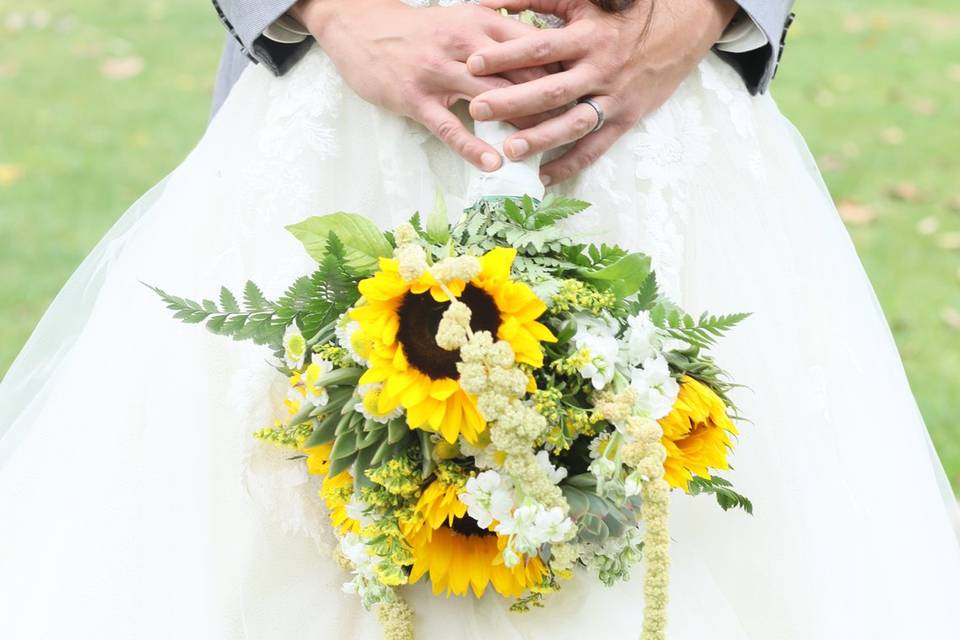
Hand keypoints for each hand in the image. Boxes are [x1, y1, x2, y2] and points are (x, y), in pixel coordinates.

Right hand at [292, 0, 554, 171]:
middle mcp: (466, 45)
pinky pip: (450, 126)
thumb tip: (547, 62)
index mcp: (483, 22)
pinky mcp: (417, 98)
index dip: (563, 73)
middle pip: (520, 76)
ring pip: (491, 100)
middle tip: (576, 128)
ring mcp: (440, 72)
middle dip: (551, 103)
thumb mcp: (466, 22)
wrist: (363, 28)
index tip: (587, 94)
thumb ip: (503, 39)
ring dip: (519, 127)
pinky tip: (492, 164)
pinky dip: (473, 146)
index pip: (535, 48)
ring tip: (543, 152)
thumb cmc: (423, 32)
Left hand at [466, 0, 738, 183]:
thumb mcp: (583, 2)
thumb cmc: (622, 15)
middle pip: (551, 89)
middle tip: (478, 110)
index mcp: (587, 36)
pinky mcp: (625, 119)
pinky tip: (543, 175)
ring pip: (573, 123)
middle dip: (512, 101)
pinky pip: (595, 146)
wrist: (682, 30)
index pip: (539, 47)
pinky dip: (570, 163)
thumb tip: (491, 2)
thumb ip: (538, 1)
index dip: (505, 55)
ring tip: (509, 150)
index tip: (473, 63)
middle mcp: (599, 69)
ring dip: (540, 138)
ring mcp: (613, 97)